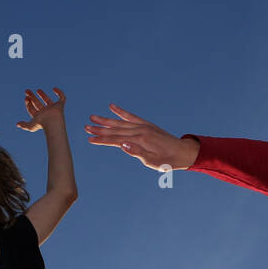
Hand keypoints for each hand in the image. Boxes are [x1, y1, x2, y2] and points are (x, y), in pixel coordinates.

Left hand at [16, 87, 65, 131]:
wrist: (52, 122)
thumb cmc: (42, 124)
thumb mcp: (31, 126)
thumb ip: (24, 125)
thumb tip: (17, 124)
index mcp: (39, 116)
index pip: (32, 108)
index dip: (28, 103)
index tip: (26, 98)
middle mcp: (46, 112)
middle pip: (38, 103)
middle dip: (32, 97)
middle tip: (27, 91)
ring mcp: (53, 108)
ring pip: (47, 100)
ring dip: (43, 95)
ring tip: (38, 90)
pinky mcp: (60, 105)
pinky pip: (62, 98)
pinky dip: (59, 92)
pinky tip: (54, 88)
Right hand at [84, 104, 198, 169]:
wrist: (183, 152)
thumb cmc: (168, 161)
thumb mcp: (153, 162)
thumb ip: (137, 152)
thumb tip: (122, 145)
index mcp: (140, 140)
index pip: (116, 140)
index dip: (102, 140)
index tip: (89, 139)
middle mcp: (140, 130)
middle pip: (115, 129)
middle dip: (100, 129)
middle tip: (85, 127)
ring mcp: (143, 126)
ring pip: (120, 122)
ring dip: (106, 120)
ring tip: (93, 117)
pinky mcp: (146, 124)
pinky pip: (131, 116)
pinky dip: (121, 112)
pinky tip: (112, 106)